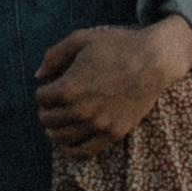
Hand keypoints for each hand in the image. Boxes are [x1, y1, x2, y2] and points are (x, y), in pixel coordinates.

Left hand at [34, 15, 191, 148]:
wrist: (154, 60)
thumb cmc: (118, 46)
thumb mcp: (81, 39)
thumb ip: (54, 55)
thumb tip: (38, 75)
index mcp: (69, 87)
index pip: (41, 98)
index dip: (42, 92)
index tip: (49, 88)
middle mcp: (81, 110)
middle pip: (49, 120)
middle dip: (45, 112)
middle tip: (49, 107)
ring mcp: (98, 125)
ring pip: (62, 138)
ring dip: (53, 132)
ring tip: (54, 126)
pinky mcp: (114, 133)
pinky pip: (85, 151)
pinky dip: (71, 150)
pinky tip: (67, 145)